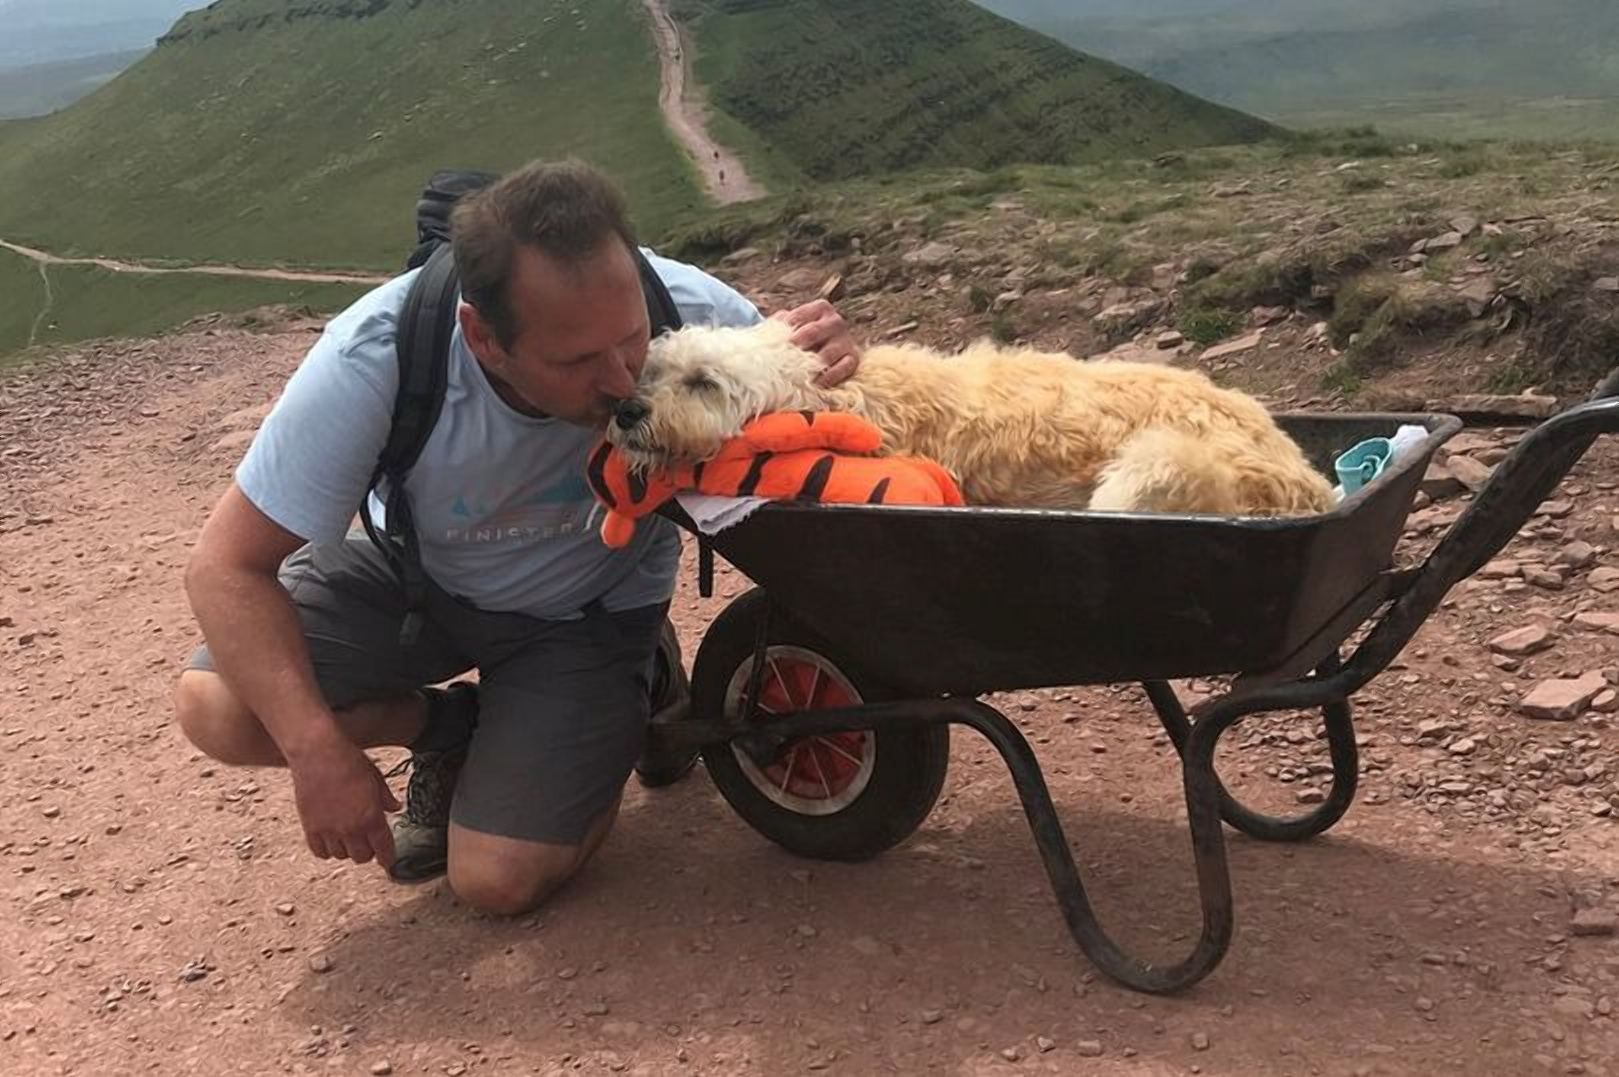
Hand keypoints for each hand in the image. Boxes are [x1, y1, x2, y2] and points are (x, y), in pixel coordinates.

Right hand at [288, 738, 400, 868]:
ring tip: (348, 836)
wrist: (318, 753)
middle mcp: (351, 828)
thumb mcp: (376, 778)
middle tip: (368, 841)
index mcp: (371, 817)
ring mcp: (329, 830)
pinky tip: (331, 839)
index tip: (388, 861)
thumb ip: (386, 798)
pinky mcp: (310, 827)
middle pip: (362, 857)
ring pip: (341, 856)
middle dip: (368, 851)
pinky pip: (320, 852)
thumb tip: (395, 808)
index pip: (384, 850)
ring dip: (347, 849)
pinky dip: (327, 849)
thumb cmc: (349, 761)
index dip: (387, 858)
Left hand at [771, 299, 861, 387]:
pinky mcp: (853, 358)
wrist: (824, 349)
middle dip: (798, 344)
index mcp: (821, 308)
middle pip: (814, 332)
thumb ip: (780, 324)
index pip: (799, 316)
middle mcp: (836, 321)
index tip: (773, 342)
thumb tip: (769, 330)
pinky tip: (817, 383)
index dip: (785, 330)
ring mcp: (846, 340)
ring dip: (813, 364)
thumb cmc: (802, 337)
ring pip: (829, 352)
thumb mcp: (792, 326)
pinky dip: (830, 377)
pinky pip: (844, 368)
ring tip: (798, 374)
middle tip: (784, 356)